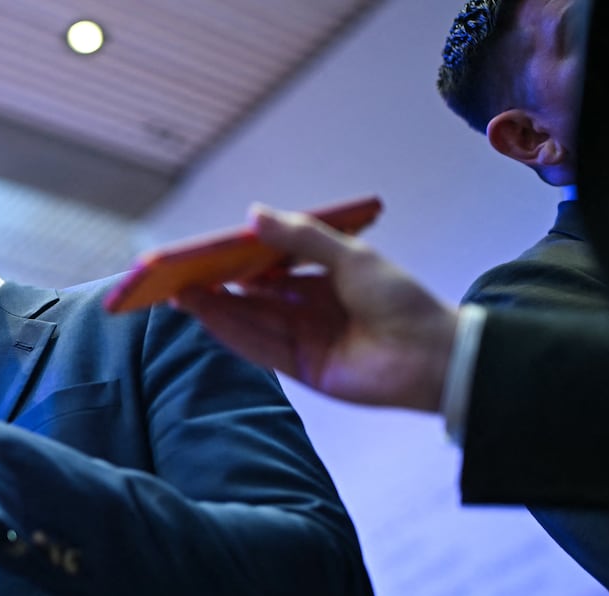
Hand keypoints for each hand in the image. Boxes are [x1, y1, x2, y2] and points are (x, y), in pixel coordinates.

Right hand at [170, 205, 458, 411]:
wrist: (432, 354)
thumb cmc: (400, 299)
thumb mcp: (351, 256)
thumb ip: (301, 238)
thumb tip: (253, 216)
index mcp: (322, 278)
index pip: (268, 267)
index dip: (235, 261)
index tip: (203, 252)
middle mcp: (308, 308)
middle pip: (251, 296)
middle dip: (215, 286)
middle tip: (176, 275)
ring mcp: (303, 338)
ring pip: (249, 321)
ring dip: (214, 308)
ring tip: (178, 294)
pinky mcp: (301, 367)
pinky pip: (258, 347)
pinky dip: (230, 332)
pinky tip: (205, 316)